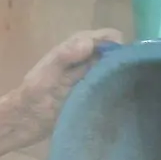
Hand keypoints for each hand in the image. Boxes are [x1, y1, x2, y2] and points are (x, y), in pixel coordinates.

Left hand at [6, 28, 124, 145]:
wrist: (27, 121)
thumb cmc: (34, 94)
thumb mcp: (47, 73)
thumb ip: (64, 55)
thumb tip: (89, 44)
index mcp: (76, 49)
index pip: (104, 38)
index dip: (116, 43)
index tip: (124, 55)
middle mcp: (87, 61)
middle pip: (113, 55)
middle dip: (123, 60)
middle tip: (131, 75)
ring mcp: (92, 79)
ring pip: (114, 71)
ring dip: (123, 76)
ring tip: (133, 87)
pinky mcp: (94, 97)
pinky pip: (111, 90)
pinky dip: (118, 91)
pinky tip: (126, 98)